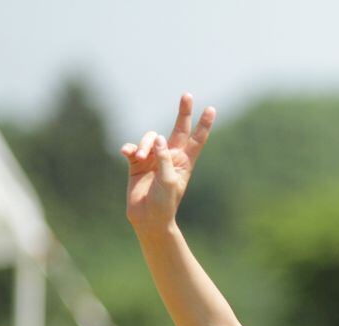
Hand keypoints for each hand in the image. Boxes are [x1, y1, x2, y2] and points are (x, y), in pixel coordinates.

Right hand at [121, 94, 214, 230]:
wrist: (148, 218)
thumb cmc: (164, 202)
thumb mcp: (168, 181)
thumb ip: (164, 159)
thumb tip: (159, 137)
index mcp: (184, 162)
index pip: (197, 139)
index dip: (204, 124)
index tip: (211, 109)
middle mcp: (170, 157)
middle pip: (178, 129)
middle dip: (183, 112)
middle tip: (187, 95)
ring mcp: (154, 158)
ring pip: (150, 138)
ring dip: (144, 144)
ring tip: (139, 156)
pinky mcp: (137, 163)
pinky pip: (132, 148)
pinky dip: (129, 148)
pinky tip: (126, 153)